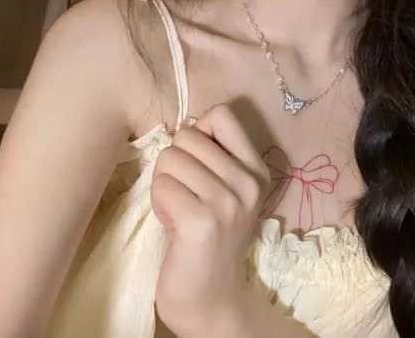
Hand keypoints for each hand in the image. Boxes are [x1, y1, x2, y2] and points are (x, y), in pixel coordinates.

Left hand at [150, 103, 270, 336]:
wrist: (209, 299)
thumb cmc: (206, 237)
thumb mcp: (222, 190)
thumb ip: (212, 155)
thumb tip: (187, 123)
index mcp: (256, 169)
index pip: (222, 115)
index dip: (198, 132)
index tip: (197, 164)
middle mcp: (248, 183)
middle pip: (187, 135)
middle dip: (174, 163)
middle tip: (184, 196)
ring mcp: (228, 202)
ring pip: (170, 159)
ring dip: (164, 185)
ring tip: (178, 211)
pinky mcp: (202, 222)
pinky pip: (162, 186)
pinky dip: (159, 204)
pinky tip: (173, 226)